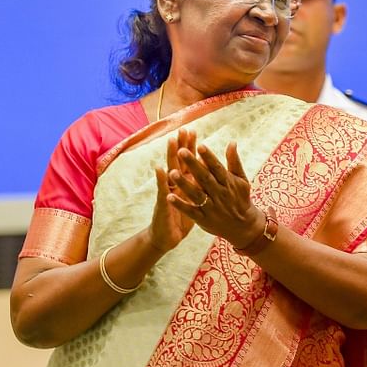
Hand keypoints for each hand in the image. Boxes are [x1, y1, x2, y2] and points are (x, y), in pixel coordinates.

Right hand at [145, 129, 196, 253]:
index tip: (193, 131)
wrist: (167, 237)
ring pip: (170, 171)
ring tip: (172, 142)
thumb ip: (197, 186)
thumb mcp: (192, 201)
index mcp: (184, 183)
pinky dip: (161, 181)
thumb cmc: (181, 219)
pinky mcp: (163, 203)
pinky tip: (160, 170)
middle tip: (182, 130)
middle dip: (181, 146)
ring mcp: (168, 192)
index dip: (190, 147)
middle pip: (178, 161)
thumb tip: (205, 172)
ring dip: (170, 157)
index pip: (188, 161)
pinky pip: (162, 191)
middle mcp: (175, 184)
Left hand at [166, 136, 262, 246]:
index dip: (208, 157)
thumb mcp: (241, 180)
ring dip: (184, 183)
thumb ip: (234, 161)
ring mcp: (211, 207)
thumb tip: (232, 142)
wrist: (243, 227)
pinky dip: (180, 205)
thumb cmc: (241, 198)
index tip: (200, 145)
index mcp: (228, 182)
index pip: (217, 167)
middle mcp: (219, 194)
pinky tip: (169, 197)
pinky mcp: (203, 219)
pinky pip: (190, 211)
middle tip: (181, 151)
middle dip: (192, 165)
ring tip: (172, 172)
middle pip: (204, 178)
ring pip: (196, 194)